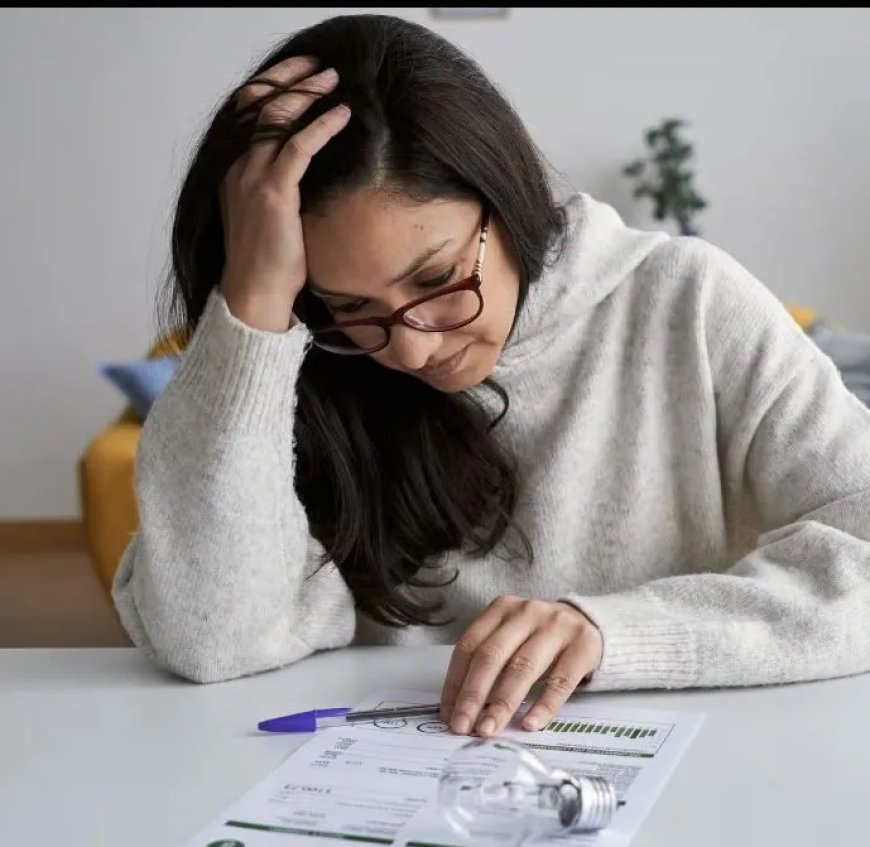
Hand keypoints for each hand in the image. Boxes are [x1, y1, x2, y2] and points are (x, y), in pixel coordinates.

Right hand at [219, 56, 350, 331]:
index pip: (247, 111)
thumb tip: (304, 173)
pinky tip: (342, 115)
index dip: (273, 86)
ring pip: (277, 116)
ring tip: (333, 80)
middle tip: (321, 67)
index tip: (300, 74)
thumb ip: (278, 187)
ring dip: (307, 92)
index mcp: (233, 171)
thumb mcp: (268, 217)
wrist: (255, 294)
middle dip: (291, 77)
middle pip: (260, 103)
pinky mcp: (274, 193)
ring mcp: (251, 178)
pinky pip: (299, 146)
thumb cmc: (269, 263)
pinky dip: (322, 126)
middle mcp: (237, 167)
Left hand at [440, 596, 602, 736]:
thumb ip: (490, 664)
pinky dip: (544, 705)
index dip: (456, 681)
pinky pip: (561, 680)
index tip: (449, 714)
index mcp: (501, 608)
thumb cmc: (539, 639)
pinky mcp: (584, 646)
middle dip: (474, 695)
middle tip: (462, 727)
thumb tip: (462, 709)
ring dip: (502, 703)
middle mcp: (527, 612)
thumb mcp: (512, 639)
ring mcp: (556, 627)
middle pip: (492, 656)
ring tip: (488, 730)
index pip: (470, 646)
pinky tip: (530, 725)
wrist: (590, 623)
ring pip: (523, 668)